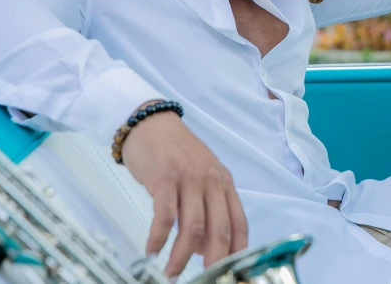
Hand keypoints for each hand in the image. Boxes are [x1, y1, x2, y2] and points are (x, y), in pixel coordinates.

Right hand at [121, 105, 247, 278]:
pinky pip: (164, 215)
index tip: (231, 273)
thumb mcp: (200, 178)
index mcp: (224, 183)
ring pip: (192, 227)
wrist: (152, 123)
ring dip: (181, 256)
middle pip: (219, 230)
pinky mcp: (165, 178)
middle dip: (213, 262)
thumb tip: (207, 249)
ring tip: (171, 273)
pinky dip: (158, 237)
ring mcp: (189, 179)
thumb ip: (207, 210)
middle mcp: (211, 181)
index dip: (238, 252)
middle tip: (204, 281)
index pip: (239, 223)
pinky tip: (152, 250)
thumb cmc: (175, 152)